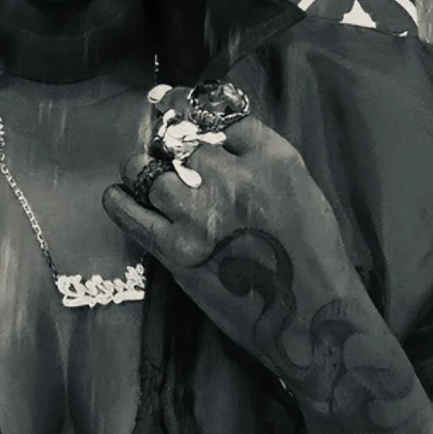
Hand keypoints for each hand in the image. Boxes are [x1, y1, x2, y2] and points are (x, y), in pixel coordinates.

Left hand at [104, 108, 419, 433]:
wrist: (310, 320)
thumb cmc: (313, 255)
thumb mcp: (301, 189)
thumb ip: (260, 160)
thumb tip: (214, 140)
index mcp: (273, 160)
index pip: (221, 115)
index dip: (196, 113)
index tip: (183, 115)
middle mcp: (233, 179)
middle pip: (181, 139)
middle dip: (171, 144)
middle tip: (167, 154)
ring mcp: (201, 215)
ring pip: (147, 169)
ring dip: (142, 169)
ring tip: (143, 175)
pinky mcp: (176, 251)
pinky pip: (130, 213)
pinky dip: (120, 201)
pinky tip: (120, 196)